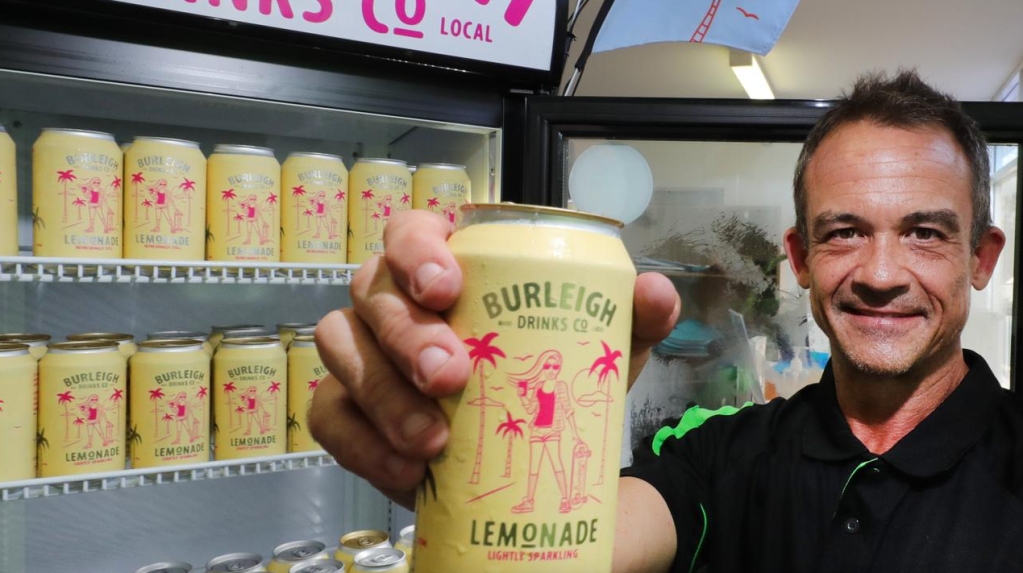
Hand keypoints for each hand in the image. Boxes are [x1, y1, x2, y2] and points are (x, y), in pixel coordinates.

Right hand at [310, 210, 679, 508]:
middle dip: (406, 333)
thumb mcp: (594, 346)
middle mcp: (393, 298)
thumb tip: (654, 292)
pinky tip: (407, 468)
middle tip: (450, 376)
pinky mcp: (345, 408)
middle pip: (372, 290)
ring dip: (383, 393)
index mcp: (446, 264)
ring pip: (340, 348)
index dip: (417, 251)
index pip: (411, 231)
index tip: (447, 287)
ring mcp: (361, 351)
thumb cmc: (547, 376)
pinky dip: (364, 443)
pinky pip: (329, 415)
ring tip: (434, 439)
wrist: (527, 452)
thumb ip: (628, 316)